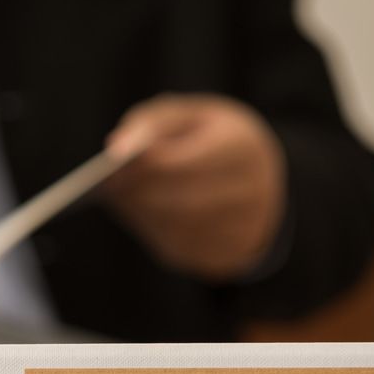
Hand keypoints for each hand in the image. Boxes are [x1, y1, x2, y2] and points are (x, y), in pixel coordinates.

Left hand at [103, 94, 285, 279]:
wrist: (268, 184)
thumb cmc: (217, 140)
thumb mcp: (193, 116)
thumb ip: (153, 122)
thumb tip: (114, 147)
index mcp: (240, 149)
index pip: (177, 162)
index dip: (140, 165)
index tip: (112, 163)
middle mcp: (247, 194)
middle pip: (171, 199)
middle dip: (134, 191)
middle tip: (106, 182)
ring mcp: (236, 231)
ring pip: (168, 225)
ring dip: (138, 211)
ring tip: (120, 194)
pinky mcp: (220, 256)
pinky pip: (173, 245)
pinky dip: (151, 228)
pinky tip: (142, 211)